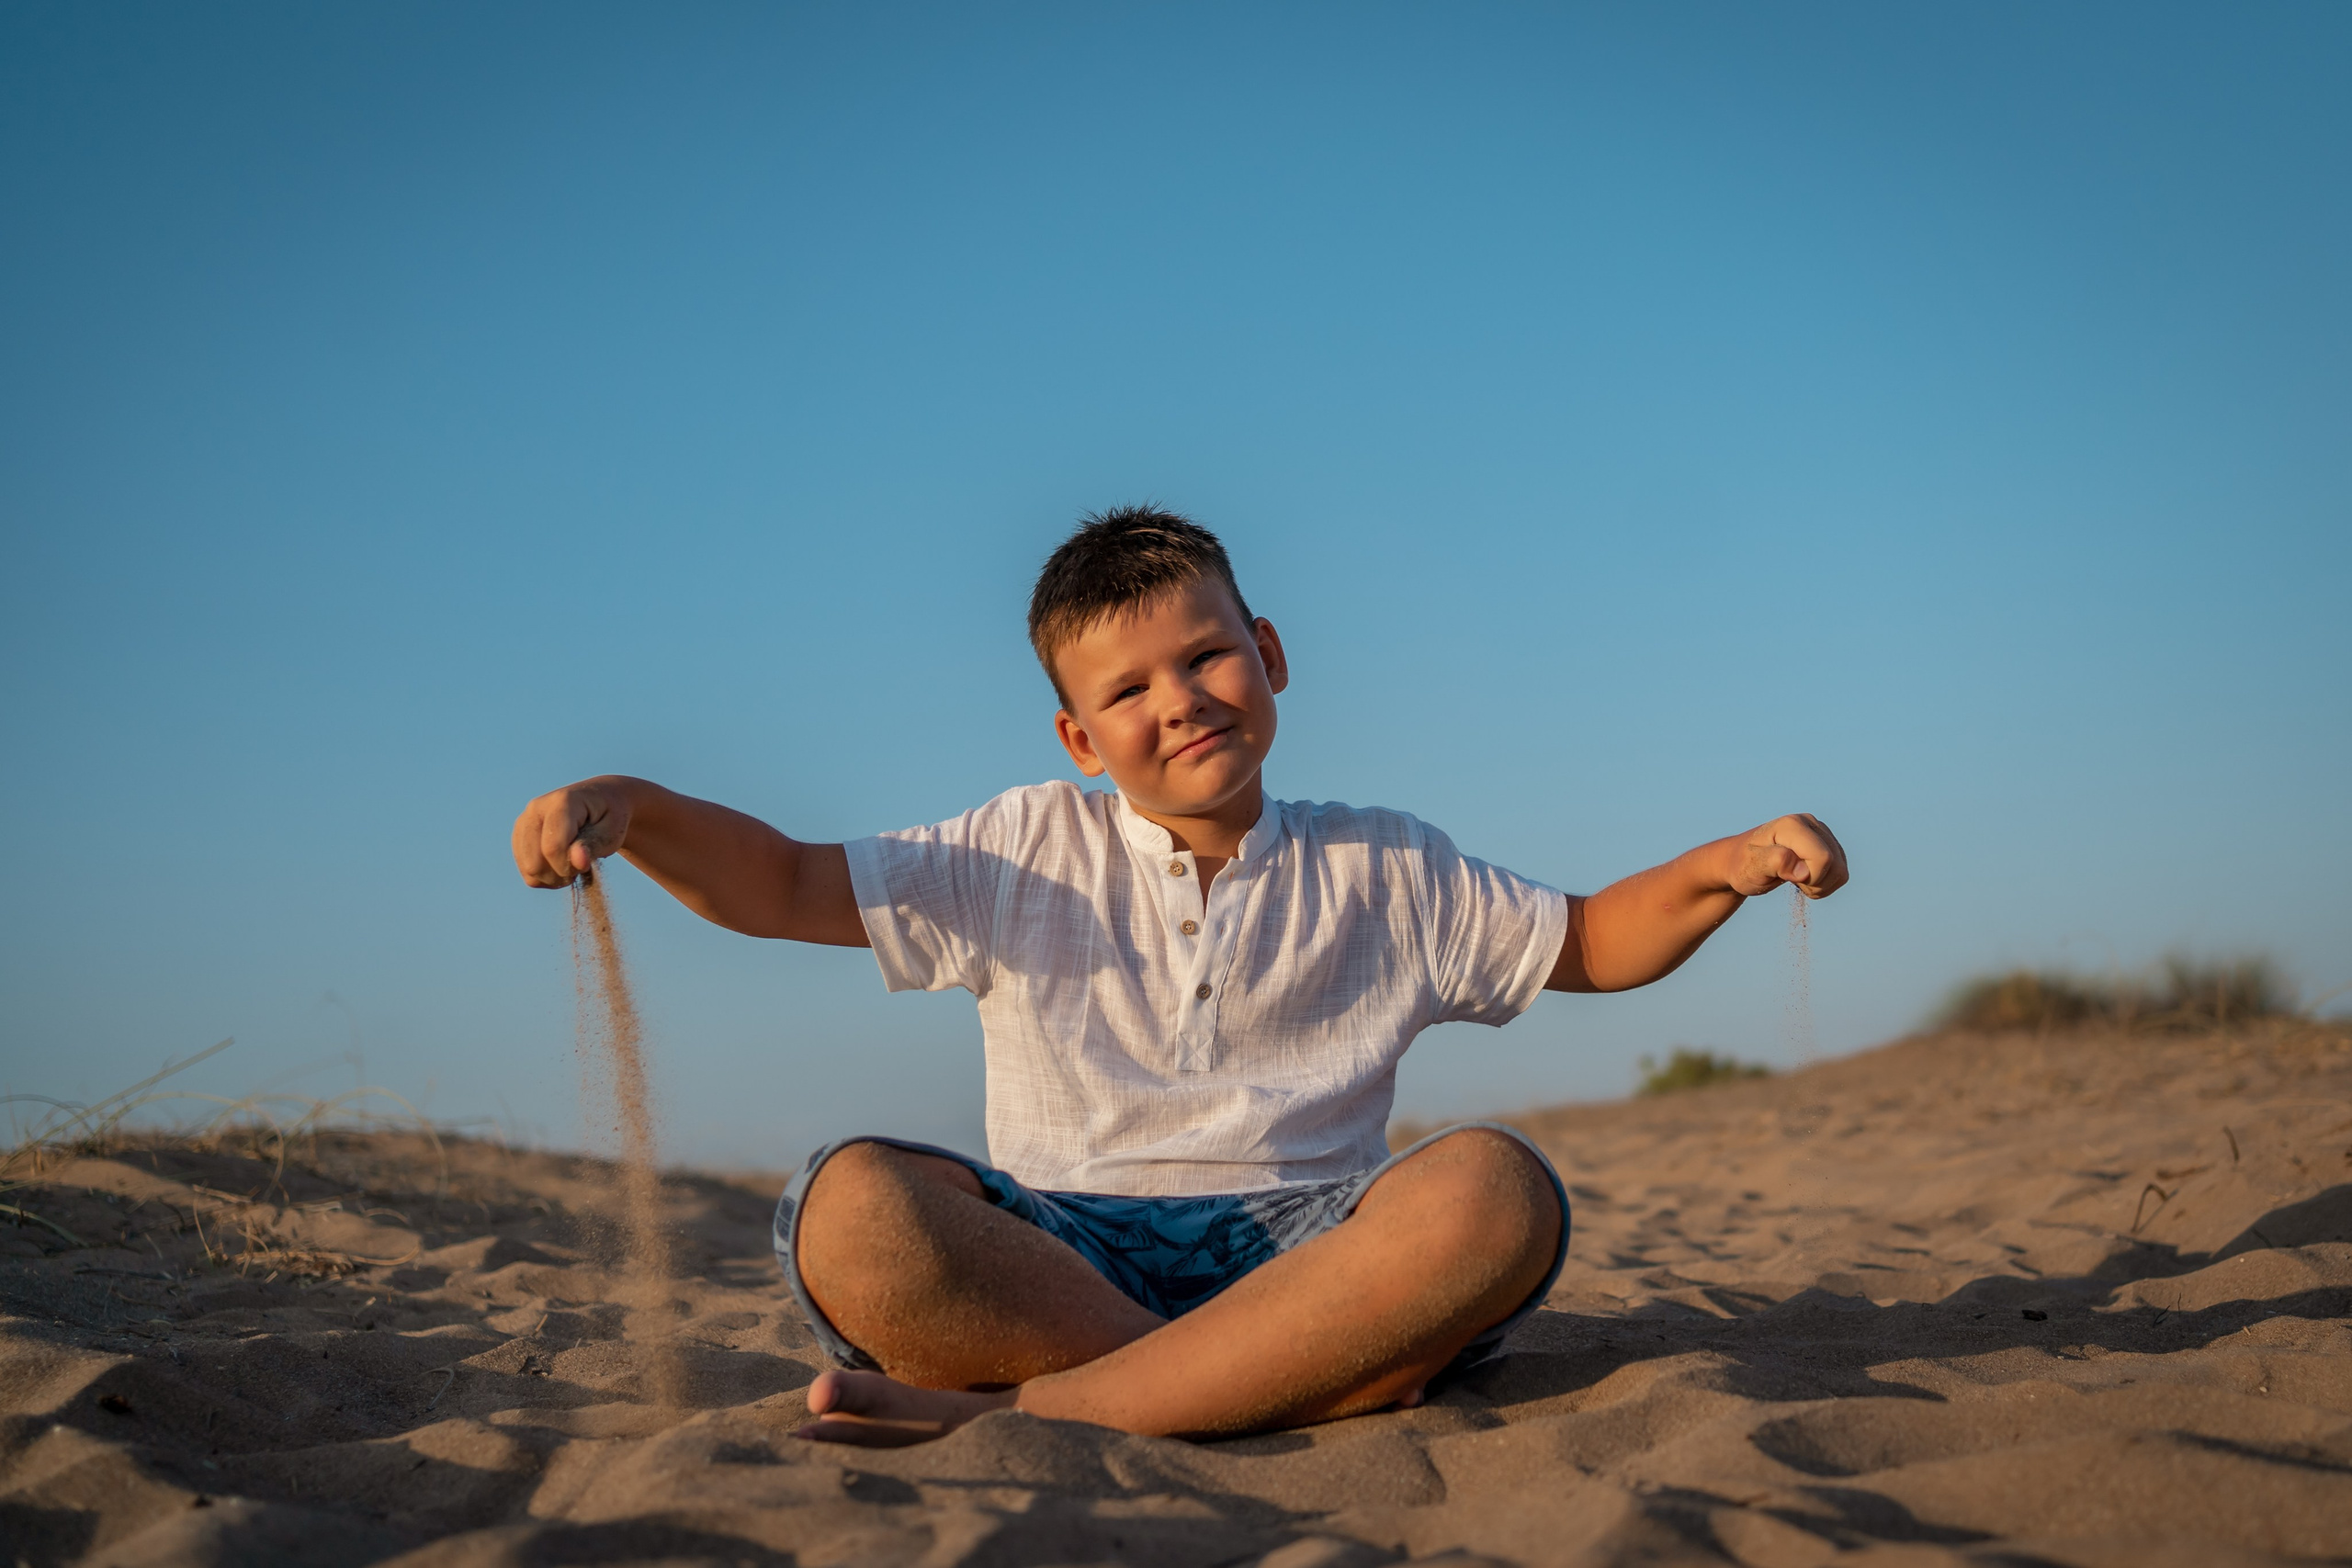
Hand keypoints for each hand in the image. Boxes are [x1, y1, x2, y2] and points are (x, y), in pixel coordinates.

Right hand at [512, 777, 635, 887]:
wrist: (600, 802)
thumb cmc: (609, 817)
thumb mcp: (612, 831)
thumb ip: (594, 845)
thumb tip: (578, 861)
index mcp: (562, 802)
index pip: (553, 847)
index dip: (570, 866)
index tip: (588, 864)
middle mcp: (535, 809)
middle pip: (534, 864)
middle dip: (561, 874)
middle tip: (581, 865)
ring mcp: (523, 823)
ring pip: (529, 871)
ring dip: (555, 877)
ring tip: (573, 863)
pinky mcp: (519, 837)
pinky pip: (527, 874)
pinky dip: (547, 877)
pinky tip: (561, 864)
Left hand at [1726, 813, 1847, 899]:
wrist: (1740, 862)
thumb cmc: (1743, 865)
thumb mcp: (1752, 867)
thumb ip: (1776, 863)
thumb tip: (1803, 871)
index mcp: (1793, 825)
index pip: (1822, 858)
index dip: (1810, 877)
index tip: (1787, 878)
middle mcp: (1810, 823)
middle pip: (1835, 865)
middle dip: (1816, 883)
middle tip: (1790, 881)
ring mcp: (1821, 832)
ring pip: (1841, 871)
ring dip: (1821, 885)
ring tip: (1796, 879)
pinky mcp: (1827, 843)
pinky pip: (1840, 872)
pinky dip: (1825, 883)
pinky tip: (1804, 878)